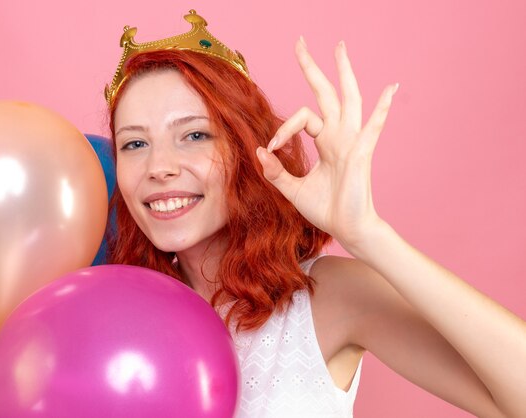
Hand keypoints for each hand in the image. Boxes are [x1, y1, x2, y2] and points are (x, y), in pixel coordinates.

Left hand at [256, 38, 397, 249]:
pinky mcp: (361, 154)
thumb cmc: (324, 208)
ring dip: (344, 72)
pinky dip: (383, 108)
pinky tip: (391, 89)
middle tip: (301, 42)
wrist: (347, 228)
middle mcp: (339, 135)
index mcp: (325, 140)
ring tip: (339, 47)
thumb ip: (276, 172)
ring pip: (349, 99)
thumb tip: (260, 152)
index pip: (302, 118)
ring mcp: (352, 141)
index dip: (283, 128)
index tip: (271, 149)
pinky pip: (374, 127)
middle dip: (313, 68)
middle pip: (326, 93)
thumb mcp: (292, 189)